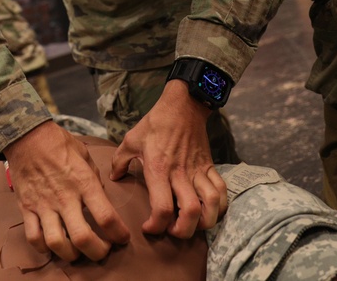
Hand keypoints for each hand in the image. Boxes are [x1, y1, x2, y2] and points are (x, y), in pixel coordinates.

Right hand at [3, 121, 129, 261]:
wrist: (27, 137)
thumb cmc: (59, 143)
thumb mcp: (85, 155)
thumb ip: (94, 179)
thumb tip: (99, 197)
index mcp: (83, 183)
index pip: (106, 217)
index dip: (119, 234)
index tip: (123, 238)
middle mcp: (64, 198)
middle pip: (83, 238)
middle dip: (98, 252)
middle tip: (103, 250)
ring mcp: (43, 205)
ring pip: (57, 243)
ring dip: (71, 255)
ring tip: (78, 252)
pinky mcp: (27, 208)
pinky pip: (33, 237)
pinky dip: (44, 248)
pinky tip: (53, 246)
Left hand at [110, 81, 227, 237]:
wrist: (182, 105)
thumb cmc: (155, 123)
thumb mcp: (130, 140)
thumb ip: (119, 161)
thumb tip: (114, 178)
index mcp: (158, 170)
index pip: (162, 208)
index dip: (156, 226)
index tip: (148, 228)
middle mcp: (180, 174)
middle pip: (190, 213)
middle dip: (183, 231)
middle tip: (172, 230)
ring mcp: (198, 171)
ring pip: (211, 205)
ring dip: (205, 222)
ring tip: (193, 224)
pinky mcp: (210, 167)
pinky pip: (222, 190)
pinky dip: (220, 206)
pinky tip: (210, 211)